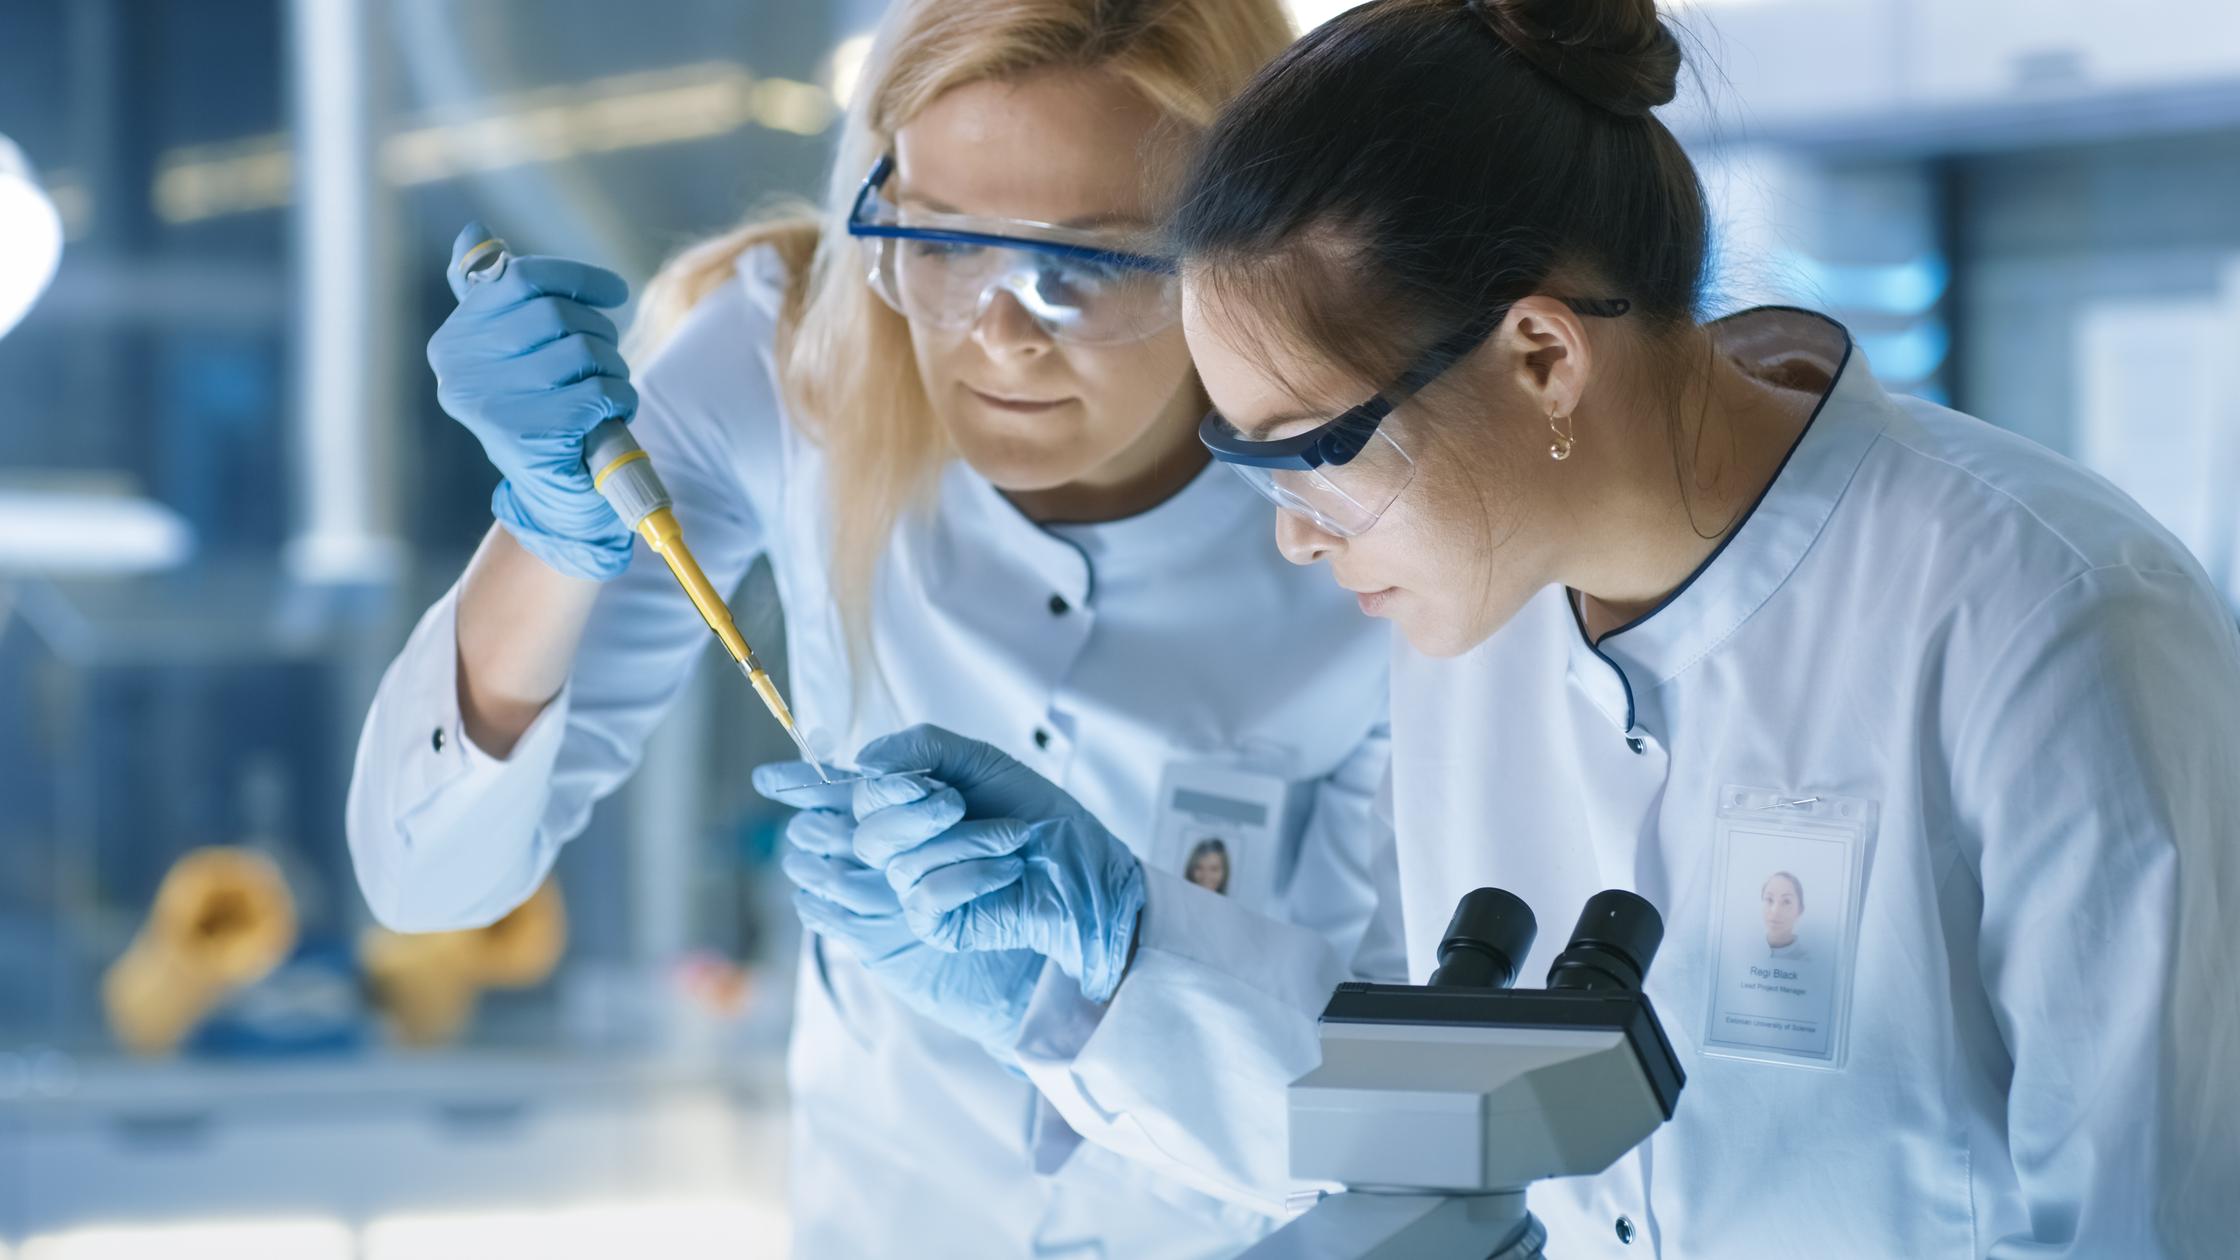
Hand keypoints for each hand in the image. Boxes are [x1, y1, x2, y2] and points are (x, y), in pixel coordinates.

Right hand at [430, 220, 637, 580]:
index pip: (519, 278)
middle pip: (555, 313)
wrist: (557, 498)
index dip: (576, 278)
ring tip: (601, 394)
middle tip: (602, 363)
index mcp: (454, 341)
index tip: (612, 291)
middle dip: (598, 333)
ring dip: (612, 370)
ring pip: (583, 351)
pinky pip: (599, 391)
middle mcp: (460, 371)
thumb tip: (474, 231)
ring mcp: (492, 404)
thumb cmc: (543, 413)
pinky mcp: (531, 435)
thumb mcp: (512, 352)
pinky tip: (607, 418)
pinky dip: (619, 401)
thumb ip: (495, 295)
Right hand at [850, 726, 1144, 1003]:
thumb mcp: (980, 762)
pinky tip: (1009, 869)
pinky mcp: (936, 926)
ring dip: (967, 841)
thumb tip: (864, 759)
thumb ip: (923, 748)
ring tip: (1013, 836)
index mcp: (909, 810)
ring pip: (904, 865)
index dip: (882, 789)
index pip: (863, 800)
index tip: (921, 781)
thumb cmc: (1035, 812)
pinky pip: (927, 896)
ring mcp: (917, 892)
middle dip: (918, 815)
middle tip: (960, 803)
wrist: (1084, 863)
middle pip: (869, 837)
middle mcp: (905, 851)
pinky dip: (974, 874)